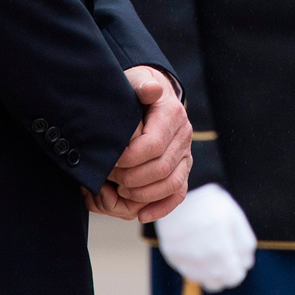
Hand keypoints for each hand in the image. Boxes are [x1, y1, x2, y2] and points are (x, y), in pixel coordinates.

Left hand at [88, 66, 189, 222]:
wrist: (150, 94)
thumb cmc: (136, 90)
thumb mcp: (136, 80)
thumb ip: (141, 84)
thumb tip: (151, 90)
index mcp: (172, 114)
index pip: (153, 145)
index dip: (128, 159)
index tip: (109, 160)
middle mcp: (184, 135)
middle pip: (161, 168)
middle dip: (131, 177)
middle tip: (109, 177)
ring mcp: (186, 154)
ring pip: (171, 183)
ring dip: (142, 193)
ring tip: (120, 190)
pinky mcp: (183, 168)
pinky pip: (178, 193)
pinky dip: (162, 207)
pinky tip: (143, 215)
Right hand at [155, 184, 256, 291]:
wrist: (182, 191)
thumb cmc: (213, 204)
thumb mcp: (236, 219)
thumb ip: (245, 245)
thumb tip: (246, 264)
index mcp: (220, 252)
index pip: (234, 278)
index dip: (238, 270)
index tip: (236, 260)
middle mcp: (201, 260)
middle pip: (217, 283)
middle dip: (224, 273)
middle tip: (223, 255)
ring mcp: (184, 259)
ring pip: (200, 279)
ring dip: (208, 271)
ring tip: (209, 250)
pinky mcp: (171, 255)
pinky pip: (185, 270)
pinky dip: (193, 265)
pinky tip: (196, 248)